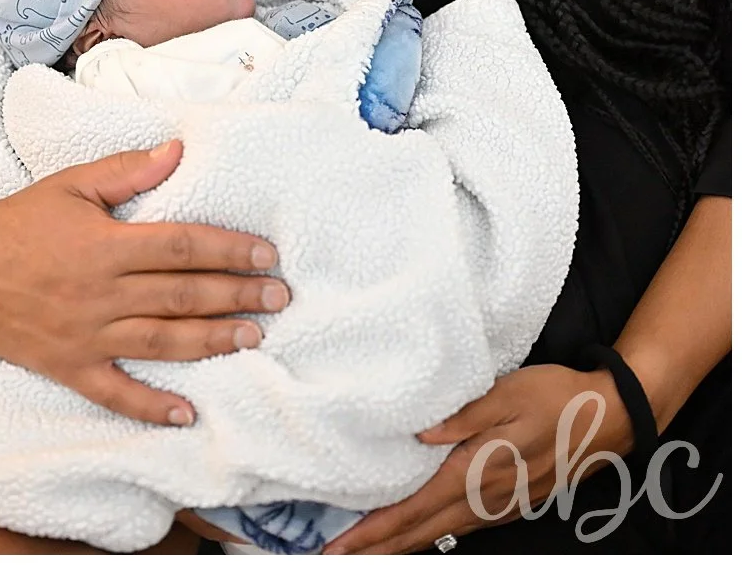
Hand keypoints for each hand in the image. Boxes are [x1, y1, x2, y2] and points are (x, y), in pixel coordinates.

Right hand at [0, 141, 285, 426]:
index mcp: (105, 244)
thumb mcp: (70, 186)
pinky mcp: (69, 365)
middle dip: (237, 296)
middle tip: (279, 298)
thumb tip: (176, 150)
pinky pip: (115, 392)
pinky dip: (151, 405)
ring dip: (213, 340)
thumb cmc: (17, 221)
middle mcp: (102, 292)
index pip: (182, 246)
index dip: (228, 250)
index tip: (265, 255)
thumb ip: (125, 171)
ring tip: (253, 338)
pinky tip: (185, 413)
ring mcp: (87, 334)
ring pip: (163, 341)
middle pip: (183, 295)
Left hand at [324, 365, 634, 553]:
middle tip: (332, 556)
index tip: (340, 545)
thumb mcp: (506, 393)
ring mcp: (499, 506)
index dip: (374, 530)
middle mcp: (484, 498)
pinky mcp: (508, 504)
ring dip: (400, 544)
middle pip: (420, 530)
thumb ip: (462, 416)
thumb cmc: (555, 398)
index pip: (413, 508)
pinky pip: (459, 527)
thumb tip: (419, 436)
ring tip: (364, 551)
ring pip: (439, 532)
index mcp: (476, 471)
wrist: (609, 417)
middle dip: (376, 546)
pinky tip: (414, 535)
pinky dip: (428, 534)